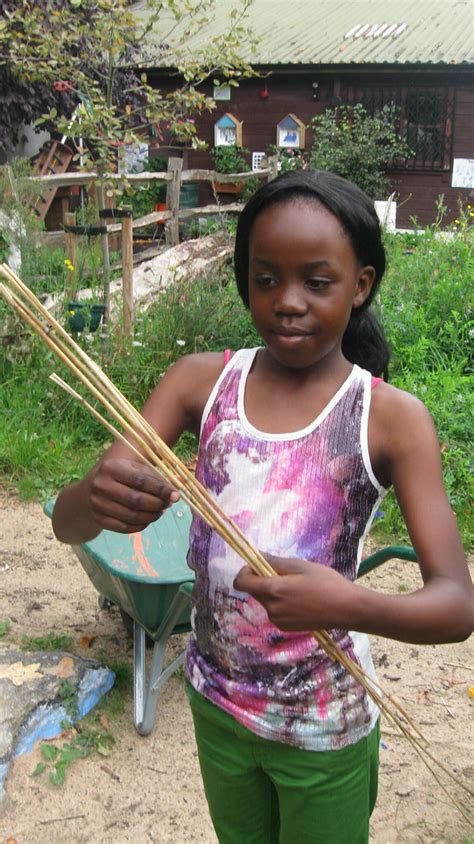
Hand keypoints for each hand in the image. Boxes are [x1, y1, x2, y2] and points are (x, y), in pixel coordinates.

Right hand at [87, 457, 179, 533]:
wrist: (93, 488)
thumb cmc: (122, 476)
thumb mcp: (136, 469)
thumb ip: (156, 478)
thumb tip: (175, 494)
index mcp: (111, 467)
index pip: (141, 481)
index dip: (160, 489)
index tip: (176, 496)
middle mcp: (101, 485)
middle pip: (136, 500)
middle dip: (157, 504)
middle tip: (167, 504)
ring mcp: (97, 503)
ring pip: (132, 516)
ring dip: (151, 516)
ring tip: (159, 511)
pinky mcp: (98, 519)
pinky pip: (124, 527)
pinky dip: (141, 525)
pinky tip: (148, 520)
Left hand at [234, 554, 353, 630]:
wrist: (347, 609)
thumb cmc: (326, 583)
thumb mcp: (300, 566)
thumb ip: (274, 561)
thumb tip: (256, 555)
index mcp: (273, 590)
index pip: (241, 583)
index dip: (245, 571)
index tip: (258, 565)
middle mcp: (271, 608)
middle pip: (254, 591)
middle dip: (262, 580)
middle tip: (286, 574)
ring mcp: (278, 620)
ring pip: (265, 601)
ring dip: (273, 592)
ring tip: (297, 587)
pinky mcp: (286, 627)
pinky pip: (275, 611)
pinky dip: (280, 603)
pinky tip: (301, 600)